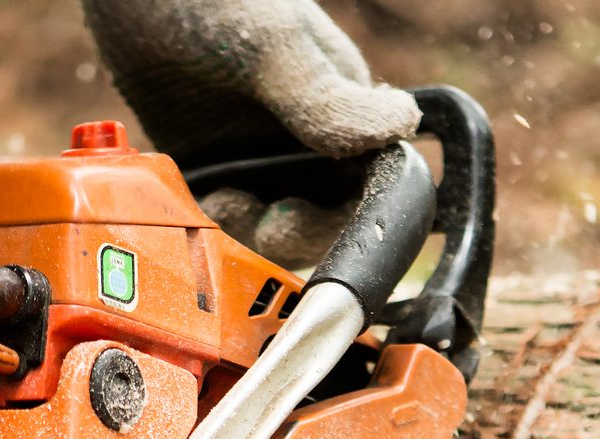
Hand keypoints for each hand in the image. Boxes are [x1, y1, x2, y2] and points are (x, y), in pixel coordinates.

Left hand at [81, 0, 418, 262]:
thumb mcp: (273, 45)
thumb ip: (327, 97)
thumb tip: (401, 125)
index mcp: (341, 107)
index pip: (368, 182)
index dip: (354, 215)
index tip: (314, 219)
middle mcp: (302, 139)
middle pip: (320, 216)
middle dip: (297, 232)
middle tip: (269, 223)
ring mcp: (252, 155)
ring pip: (268, 223)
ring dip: (251, 231)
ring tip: (221, 205)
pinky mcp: (206, 165)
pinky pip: (220, 213)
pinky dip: (213, 221)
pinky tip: (198, 200)